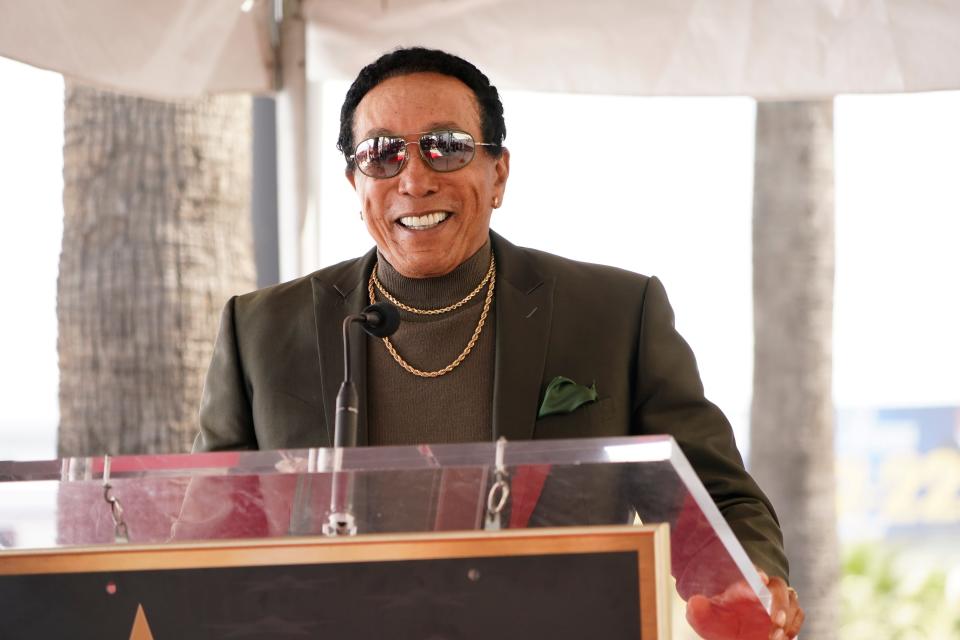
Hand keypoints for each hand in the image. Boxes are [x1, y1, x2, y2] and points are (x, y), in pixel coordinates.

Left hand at [685, 569, 803, 639]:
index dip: (757, 573)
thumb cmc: (717, 620)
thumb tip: (695, 602)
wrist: (728, 633)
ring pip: (792, 602)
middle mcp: (762, 590)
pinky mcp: (786, 618)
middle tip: (774, 621)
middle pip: (779, 586)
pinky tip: (784, 638)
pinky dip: (794, 627)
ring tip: (776, 637)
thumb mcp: (703, 617)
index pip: (752, 571)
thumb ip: (698, 610)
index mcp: (741, 584)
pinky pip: (798, 616)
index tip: (761, 579)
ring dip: (788, 619)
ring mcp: (776, 604)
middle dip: (779, 603)